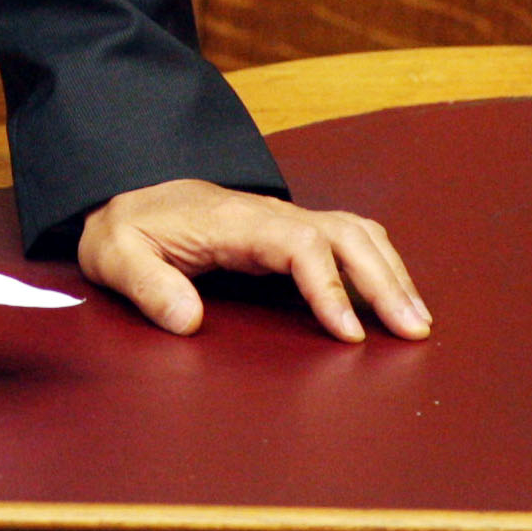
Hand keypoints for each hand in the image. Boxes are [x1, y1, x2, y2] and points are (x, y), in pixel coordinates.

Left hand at [80, 178, 430, 342]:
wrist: (123, 197)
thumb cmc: (124, 230)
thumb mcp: (114, 256)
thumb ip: (146, 285)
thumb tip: (187, 320)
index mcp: (232, 221)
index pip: (299, 244)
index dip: (329, 286)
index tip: (349, 333)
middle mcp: (267, 213)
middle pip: (344, 234)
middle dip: (384, 281)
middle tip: (413, 331)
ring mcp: (281, 220)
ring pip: (354, 232)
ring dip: (390, 272)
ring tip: (417, 322)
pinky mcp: (286, 232)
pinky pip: (345, 240)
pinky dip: (378, 264)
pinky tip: (393, 298)